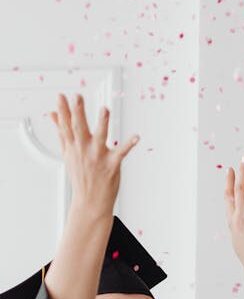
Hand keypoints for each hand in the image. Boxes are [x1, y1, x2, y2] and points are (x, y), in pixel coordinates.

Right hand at [50, 93, 138, 216]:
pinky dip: (129, 144)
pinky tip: (136, 136)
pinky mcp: (111, 165)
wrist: (90, 202)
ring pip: (100, 137)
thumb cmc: (81, 176)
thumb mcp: (68, 154)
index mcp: (73, 147)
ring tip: (104, 109)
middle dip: (78, 112)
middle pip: (79, 128)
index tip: (61, 96)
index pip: (66, 126)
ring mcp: (98, 157)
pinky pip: (121, 153)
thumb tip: (53, 115)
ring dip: (102, 123)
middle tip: (77, 97)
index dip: (63, 110)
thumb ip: (62, 132)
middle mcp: (84, 150)